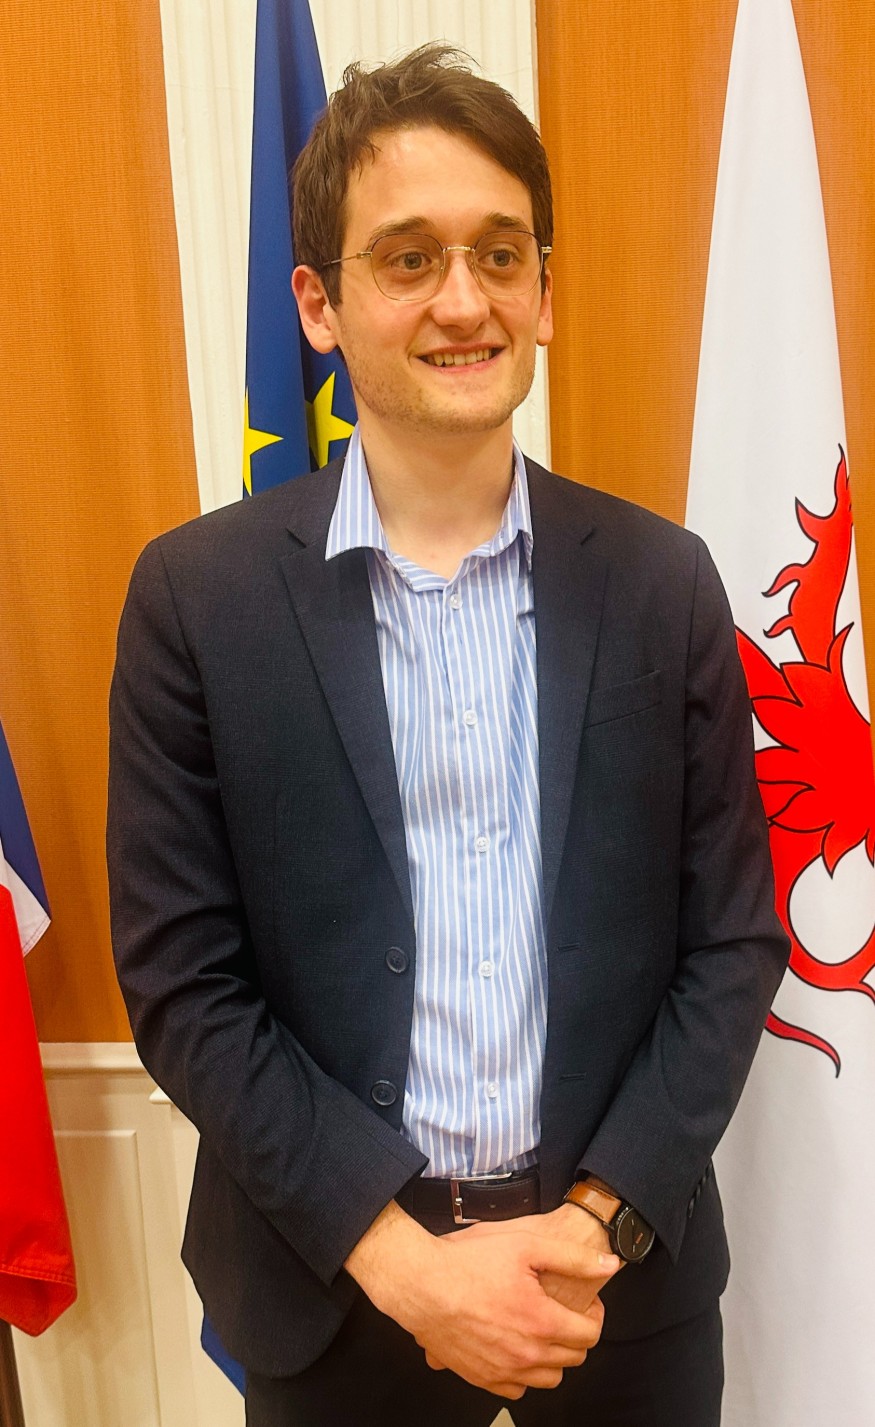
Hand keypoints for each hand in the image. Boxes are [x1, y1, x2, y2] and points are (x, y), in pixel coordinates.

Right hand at [425, 1206, 616, 1372]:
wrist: (421, 1284)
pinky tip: (516, 1346)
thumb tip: (610, 1265)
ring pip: (549, 1378)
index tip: (586, 1303)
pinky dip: (524, 1373)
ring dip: (554, 1357)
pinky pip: (518, 1389)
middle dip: (576, 1335)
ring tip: (541, 1329)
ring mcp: (503, 1370)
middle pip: (573, 1358)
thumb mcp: (526, 1244)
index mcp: (541, 1322)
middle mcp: (526, 1354)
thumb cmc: (468, 1261)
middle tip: (563, 1312)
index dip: (594, 1316)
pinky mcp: (481, 1378)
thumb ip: (574, 1257)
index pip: (590, 1335)